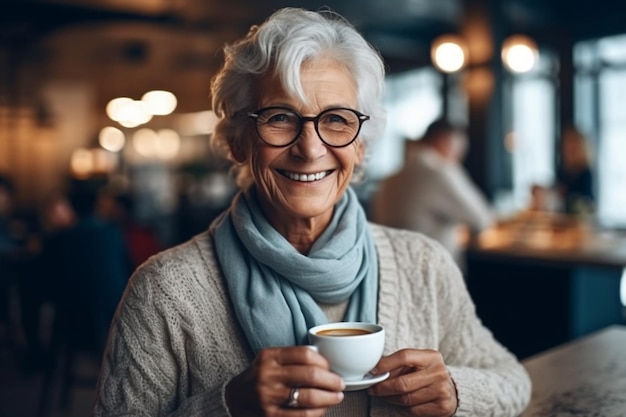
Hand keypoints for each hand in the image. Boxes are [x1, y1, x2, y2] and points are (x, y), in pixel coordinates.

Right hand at [225, 346, 344, 415]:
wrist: (233, 399)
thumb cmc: (258, 377)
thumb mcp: (269, 360)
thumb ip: (291, 358)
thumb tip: (324, 361)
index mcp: (269, 356)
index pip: (304, 354)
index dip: (324, 361)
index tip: (331, 367)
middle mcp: (267, 375)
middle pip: (310, 375)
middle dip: (332, 381)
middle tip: (340, 384)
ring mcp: (268, 397)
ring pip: (309, 397)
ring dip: (329, 398)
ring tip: (337, 397)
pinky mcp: (270, 416)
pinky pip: (302, 416)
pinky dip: (317, 413)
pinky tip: (323, 409)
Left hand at [367, 349, 457, 416]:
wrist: (452, 390)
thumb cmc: (428, 374)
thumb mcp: (417, 363)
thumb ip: (398, 365)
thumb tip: (374, 371)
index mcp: (431, 356)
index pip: (404, 356)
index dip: (385, 364)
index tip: (373, 371)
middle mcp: (439, 372)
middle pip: (403, 383)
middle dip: (383, 387)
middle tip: (373, 389)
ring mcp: (442, 390)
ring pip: (406, 399)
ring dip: (391, 398)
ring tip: (385, 395)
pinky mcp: (443, 406)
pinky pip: (414, 410)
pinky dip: (404, 407)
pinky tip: (400, 402)